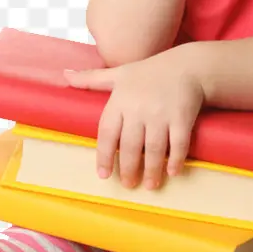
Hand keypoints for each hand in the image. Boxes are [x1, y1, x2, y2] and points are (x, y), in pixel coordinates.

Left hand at [63, 49, 204, 189]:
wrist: (187, 65)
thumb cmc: (149, 71)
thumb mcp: (119, 73)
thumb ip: (92, 78)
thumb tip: (65, 75)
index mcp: (120, 100)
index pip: (107, 133)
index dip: (104, 156)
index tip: (103, 175)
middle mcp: (138, 108)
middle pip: (130, 145)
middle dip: (128, 169)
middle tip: (128, 185)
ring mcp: (161, 113)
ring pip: (153, 149)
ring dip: (151, 171)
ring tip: (150, 186)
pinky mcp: (181, 117)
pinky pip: (178, 143)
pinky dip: (175, 160)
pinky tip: (172, 172)